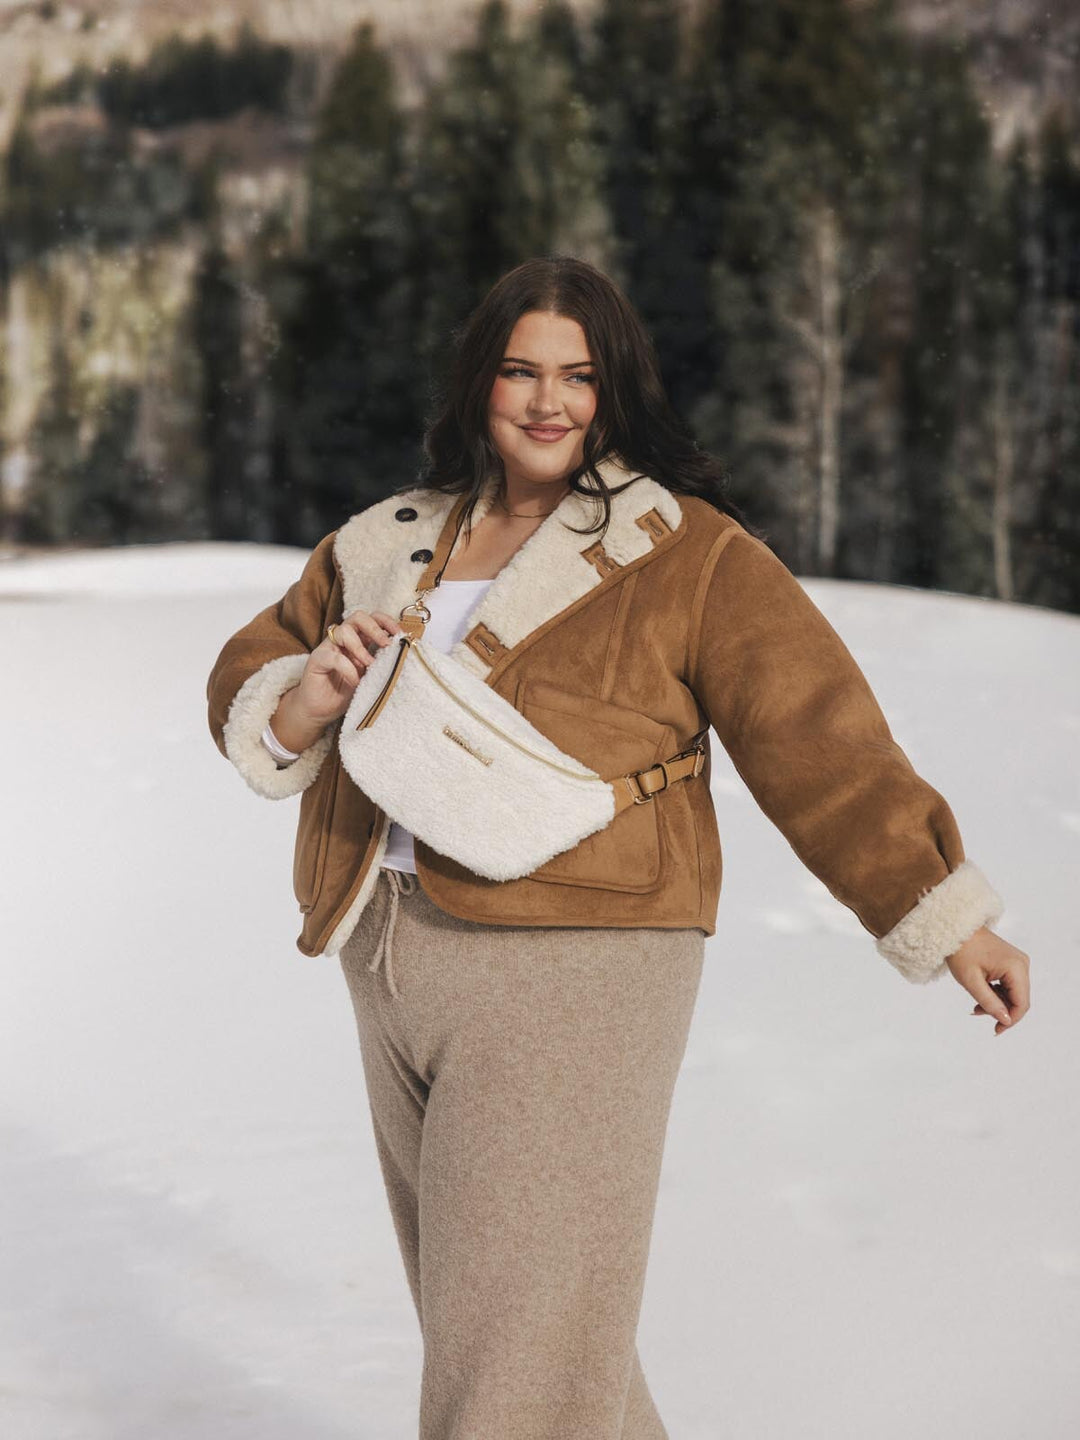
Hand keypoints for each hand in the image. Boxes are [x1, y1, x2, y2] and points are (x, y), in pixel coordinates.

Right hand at [271, 610, 402, 747]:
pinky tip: (355, 682)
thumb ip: (379, 664)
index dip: (387, 622)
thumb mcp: (368, 676)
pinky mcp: (317, 659)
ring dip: (361, 648)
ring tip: (369, 665)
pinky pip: (334, 656)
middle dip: (375, 628)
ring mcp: (329, 647)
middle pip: (358, 617)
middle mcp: (343, 640)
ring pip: (344, 631)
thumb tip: (400, 657)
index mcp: (358, 640)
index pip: (373, 619)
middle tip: (386, 645)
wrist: (320, 710)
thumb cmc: (344, 692)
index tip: (400, 634)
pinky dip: (348, 668)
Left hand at [945, 926, 1029, 1035]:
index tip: (996, 1030)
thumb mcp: (972, 981)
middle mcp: (1022, 964)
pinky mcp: (1010, 962)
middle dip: (1001, 1010)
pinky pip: (1008, 984)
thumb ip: (990, 1002)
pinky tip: (981, 996)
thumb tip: (1006, 1020)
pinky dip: (996, 993)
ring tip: (975, 1006)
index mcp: (1016, 967)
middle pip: (1019, 999)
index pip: (1022, 1003)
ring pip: (1013, 993)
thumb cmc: (961, 951)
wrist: (956, 929)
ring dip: (997, 1003)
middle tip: (978, 1013)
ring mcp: (1017, 962)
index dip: (1011, 1020)